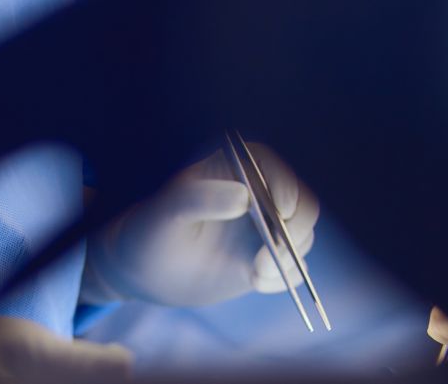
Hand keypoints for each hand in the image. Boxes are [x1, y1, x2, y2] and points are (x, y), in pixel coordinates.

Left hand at [82, 145, 316, 306]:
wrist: (146, 273)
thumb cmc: (150, 231)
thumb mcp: (167, 212)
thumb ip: (199, 198)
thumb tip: (243, 197)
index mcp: (231, 168)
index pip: (271, 165)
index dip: (285, 183)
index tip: (282, 209)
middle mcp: (255, 194)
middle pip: (301, 201)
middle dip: (297, 227)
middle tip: (277, 252)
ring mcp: (264, 227)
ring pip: (301, 235)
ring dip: (289, 257)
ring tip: (255, 275)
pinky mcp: (266, 257)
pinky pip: (292, 267)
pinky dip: (284, 278)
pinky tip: (255, 282)